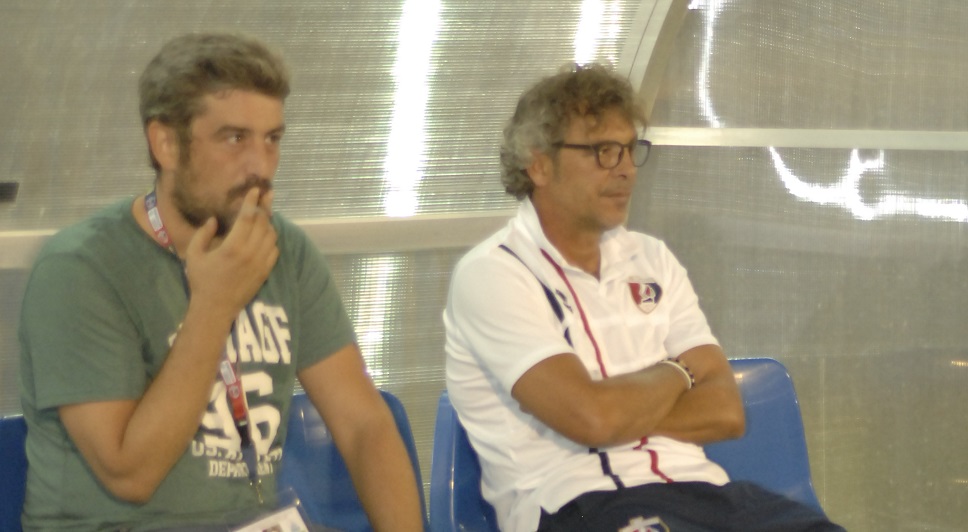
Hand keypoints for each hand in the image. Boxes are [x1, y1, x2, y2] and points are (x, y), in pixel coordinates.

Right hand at [183, 187, 279, 319]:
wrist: (216, 308)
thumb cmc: (202, 280)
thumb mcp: (194, 255)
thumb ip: (203, 234)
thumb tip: (214, 219)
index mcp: (233, 246)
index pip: (247, 217)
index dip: (252, 201)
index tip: (256, 189)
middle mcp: (251, 253)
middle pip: (263, 223)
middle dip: (265, 206)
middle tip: (266, 194)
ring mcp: (261, 263)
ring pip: (271, 235)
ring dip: (268, 222)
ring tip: (265, 212)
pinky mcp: (266, 271)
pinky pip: (274, 249)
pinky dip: (271, 238)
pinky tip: (266, 234)